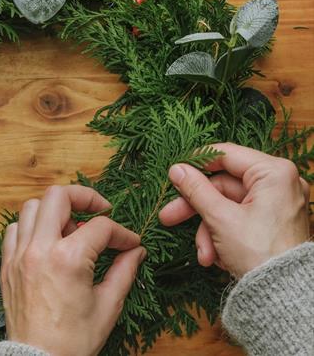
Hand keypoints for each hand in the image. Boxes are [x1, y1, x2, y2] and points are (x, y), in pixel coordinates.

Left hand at [1, 185, 145, 355]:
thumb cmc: (73, 340)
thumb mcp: (108, 305)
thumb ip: (124, 271)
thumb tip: (136, 251)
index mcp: (68, 259)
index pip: (101, 227)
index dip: (122, 233)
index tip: (130, 244)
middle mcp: (40, 248)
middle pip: (59, 196)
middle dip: (84, 197)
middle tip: (99, 211)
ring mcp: (19, 255)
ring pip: (32, 207)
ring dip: (55, 210)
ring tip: (71, 229)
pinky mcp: (7, 265)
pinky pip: (14, 229)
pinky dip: (31, 227)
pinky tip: (46, 241)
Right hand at [159, 143, 309, 276]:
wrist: (284, 297)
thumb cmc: (261, 254)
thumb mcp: (220, 218)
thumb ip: (196, 189)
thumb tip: (177, 169)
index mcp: (274, 173)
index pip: (226, 155)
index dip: (197, 163)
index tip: (174, 172)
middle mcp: (279, 184)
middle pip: (223, 187)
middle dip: (197, 210)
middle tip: (169, 216)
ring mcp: (277, 205)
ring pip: (227, 208)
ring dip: (209, 231)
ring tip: (204, 254)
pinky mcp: (273, 223)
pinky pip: (239, 220)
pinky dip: (223, 236)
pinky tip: (217, 258)